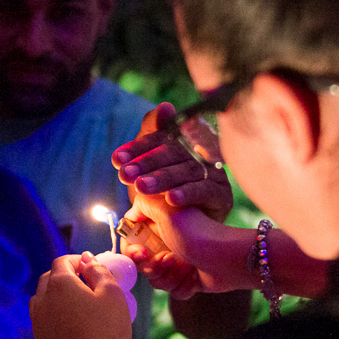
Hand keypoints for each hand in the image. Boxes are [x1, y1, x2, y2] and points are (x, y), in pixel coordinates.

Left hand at [30, 253, 130, 338]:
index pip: (62, 261)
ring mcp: (37, 323)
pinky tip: (72, 330)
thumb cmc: (107, 331)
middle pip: (49, 279)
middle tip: (87, 285)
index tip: (92, 268)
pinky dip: (55, 319)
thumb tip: (86, 258)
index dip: (77, 261)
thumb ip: (98, 271)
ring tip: (78, 307)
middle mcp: (41, 300)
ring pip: (42, 301)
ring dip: (57, 297)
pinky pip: (44, 323)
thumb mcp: (112, 294)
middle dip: (66, 276)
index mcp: (59, 284)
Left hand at [112, 103, 232, 221]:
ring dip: (162, 178)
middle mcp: (201, 154)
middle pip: (174, 153)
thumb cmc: (163, 194)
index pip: (161, 138)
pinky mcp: (222, 195)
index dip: (138, 147)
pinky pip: (205, 190)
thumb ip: (151, 134)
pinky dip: (187, 193)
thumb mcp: (149, 167)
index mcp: (183, 142)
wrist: (183, 231)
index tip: (116, 159)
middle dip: (146, 163)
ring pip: (187, 171)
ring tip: (142, 187)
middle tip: (124, 175)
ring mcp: (214, 174)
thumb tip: (166, 107)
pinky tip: (171, 199)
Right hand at [123, 193, 250, 293]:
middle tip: (170, 258)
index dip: (132, 251)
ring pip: (157, 281)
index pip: (130, 243)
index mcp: (157, 225)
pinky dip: (184, 285)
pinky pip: (174, 291)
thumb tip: (130, 211)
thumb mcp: (164, 208)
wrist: (227, 256)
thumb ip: (142, 203)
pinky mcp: (188, 279)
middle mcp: (165, 243)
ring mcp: (177, 262)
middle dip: (153, 266)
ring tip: (186, 265)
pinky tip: (196, 275)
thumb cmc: (196, 231)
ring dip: (170, 276)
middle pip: (142, 265)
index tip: (142, 253)